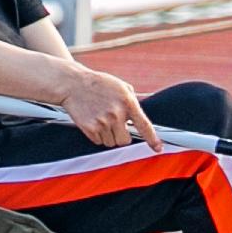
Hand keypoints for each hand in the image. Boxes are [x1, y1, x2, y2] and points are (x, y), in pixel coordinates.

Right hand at [41, 60, 157, 148]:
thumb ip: (133, 101)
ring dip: (108, 136)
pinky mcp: (89, 128)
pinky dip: (97, 135)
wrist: (73, 84)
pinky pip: (98, 142)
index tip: (158, 148)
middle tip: (114, 125)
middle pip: (125, 141)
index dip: (152, 139)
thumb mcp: (121, 87)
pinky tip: (93, 121)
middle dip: (121, 136)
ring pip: (111, 143)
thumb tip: (141, 118)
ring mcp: (103, 122)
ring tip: (101, 119)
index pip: (144, 125)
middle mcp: (116, 114)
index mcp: (127, 102)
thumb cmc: (98, 84)